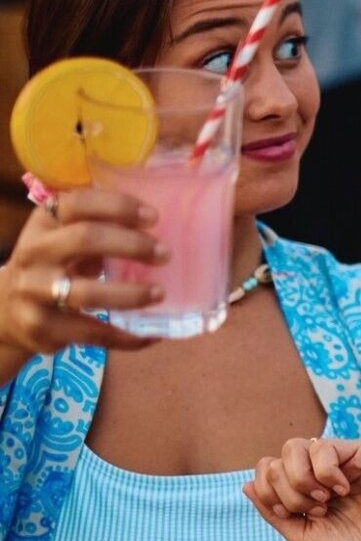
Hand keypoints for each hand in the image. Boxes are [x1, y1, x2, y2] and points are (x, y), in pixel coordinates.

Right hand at [0, 189, 166, 354]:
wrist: (6, 310)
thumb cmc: (54, 265)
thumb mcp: (66, 238)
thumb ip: (100, 227)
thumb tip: (159, 226)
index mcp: (45, 222)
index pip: (78, 203)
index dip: (118, 206)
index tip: (154, 217)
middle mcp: (33, 252)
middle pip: (84, 239)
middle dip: (131, 245)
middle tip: (165, 255)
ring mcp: (32, 291)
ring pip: (85, 293)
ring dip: (130, 294)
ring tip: (159, 293)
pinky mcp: (39, 327)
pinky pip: (90, 333)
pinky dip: (125, 337)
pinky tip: (151, 335)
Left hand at [244, 438, 360, 540]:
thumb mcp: (304, 539)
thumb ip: (274, 513)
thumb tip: (246, 485)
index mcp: (304, 494)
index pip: (265, 473)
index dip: (267, 493)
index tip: (291, 515)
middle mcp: (319, 474)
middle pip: (275, 460)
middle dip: (285, 490)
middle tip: (316, 510)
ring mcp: (340, 462)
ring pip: (294, 448)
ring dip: (301, 479)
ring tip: (326, 499)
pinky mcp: (360, 453)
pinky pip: (323, 446)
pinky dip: (325, 472)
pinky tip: (343, 489)